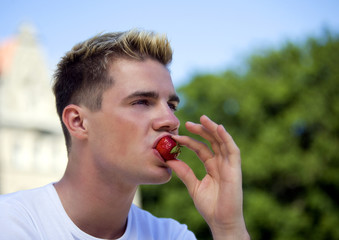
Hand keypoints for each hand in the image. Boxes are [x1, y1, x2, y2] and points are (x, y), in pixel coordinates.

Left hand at [167, 115, 249, 239]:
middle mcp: (221, 163)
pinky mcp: (235, 169)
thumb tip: (170, 159)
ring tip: (203, 118)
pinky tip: (219, 128)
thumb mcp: (193, 187)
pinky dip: (227, 138)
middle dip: (201, 130)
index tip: (176, 137)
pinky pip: (233, 150)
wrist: (221, 221)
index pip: (201, 149)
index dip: (190, 141)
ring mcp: (229, 165)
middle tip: (187, 123)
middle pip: (212, 141)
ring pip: (222, 141)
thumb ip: (184, 172)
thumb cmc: (210, 206)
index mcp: (212, 166)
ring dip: (213, 129)